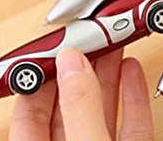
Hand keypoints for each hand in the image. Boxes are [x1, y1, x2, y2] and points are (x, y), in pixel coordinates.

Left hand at [9, 48, 153, 140]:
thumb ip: (79, 108)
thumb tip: (72, 63)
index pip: (29, 111)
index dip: (41, 74)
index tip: (54, 47)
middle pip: (68, 104)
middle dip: (79, 66)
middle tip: (88, 37)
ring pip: (101, 110)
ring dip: (107, 74)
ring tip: (112, 44)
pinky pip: (130, 124)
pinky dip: (133, 96)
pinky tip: (132, 72)